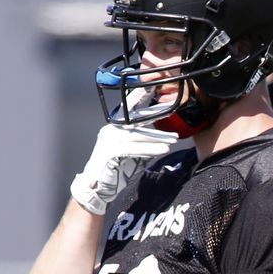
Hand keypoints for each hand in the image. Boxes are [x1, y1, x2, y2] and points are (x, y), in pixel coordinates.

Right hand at [71, 88, 178, 214]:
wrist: (98, 188)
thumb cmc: (116, 170)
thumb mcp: (134, 154)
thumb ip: (144, 144)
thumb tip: (162, 140)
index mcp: (115, 127)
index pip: (129, 108)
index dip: (140, 95)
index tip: (152, 86)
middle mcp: (111, 130)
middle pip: (137, 121)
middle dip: (156, 117)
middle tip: (173, 114)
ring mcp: (109, 139)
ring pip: (138, 135)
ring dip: (158, 138)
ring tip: (173, 140)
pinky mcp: (110, 151)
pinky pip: (134, 148)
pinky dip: (150, 148)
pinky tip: (163, 149)